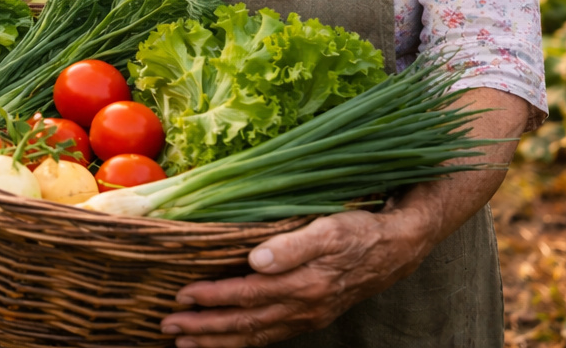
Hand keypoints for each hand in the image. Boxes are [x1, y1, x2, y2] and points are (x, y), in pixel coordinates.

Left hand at [161, 209, 429, 346]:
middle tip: (168, 327)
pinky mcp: (311, 317)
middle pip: (244, 322)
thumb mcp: (329, 229)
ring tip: (186, 344)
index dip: (212, 297)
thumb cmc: (359, 231)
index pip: (246, 294)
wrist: (396, 248)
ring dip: (218, 341)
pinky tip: (227, 342)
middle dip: (204, 327)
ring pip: (255, 335)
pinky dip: (244, 342)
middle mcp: (302, 307)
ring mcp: (307, 316)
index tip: (182, 296)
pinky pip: (271, 336)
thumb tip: (257, 260)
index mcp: (302, 284)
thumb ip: (292, 245)